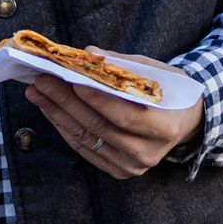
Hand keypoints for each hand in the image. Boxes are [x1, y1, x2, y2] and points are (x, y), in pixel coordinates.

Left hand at [23, 51, 202, 179]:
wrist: (185, 119)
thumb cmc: (169, 90)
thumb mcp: (154, 71)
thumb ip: (120, 64)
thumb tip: (89, 54)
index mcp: (165, 127)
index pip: (124, 114)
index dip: (96, 98)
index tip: (70, 79)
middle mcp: (149, 152)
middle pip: (99, 127)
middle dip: (65, 101)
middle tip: (42, 80)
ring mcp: (133, 166)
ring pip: (87, 138)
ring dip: (57, 113)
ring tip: (37, 92)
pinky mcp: (118, 170)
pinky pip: (85, 148)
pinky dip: (64, 127)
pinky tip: (49, 108)